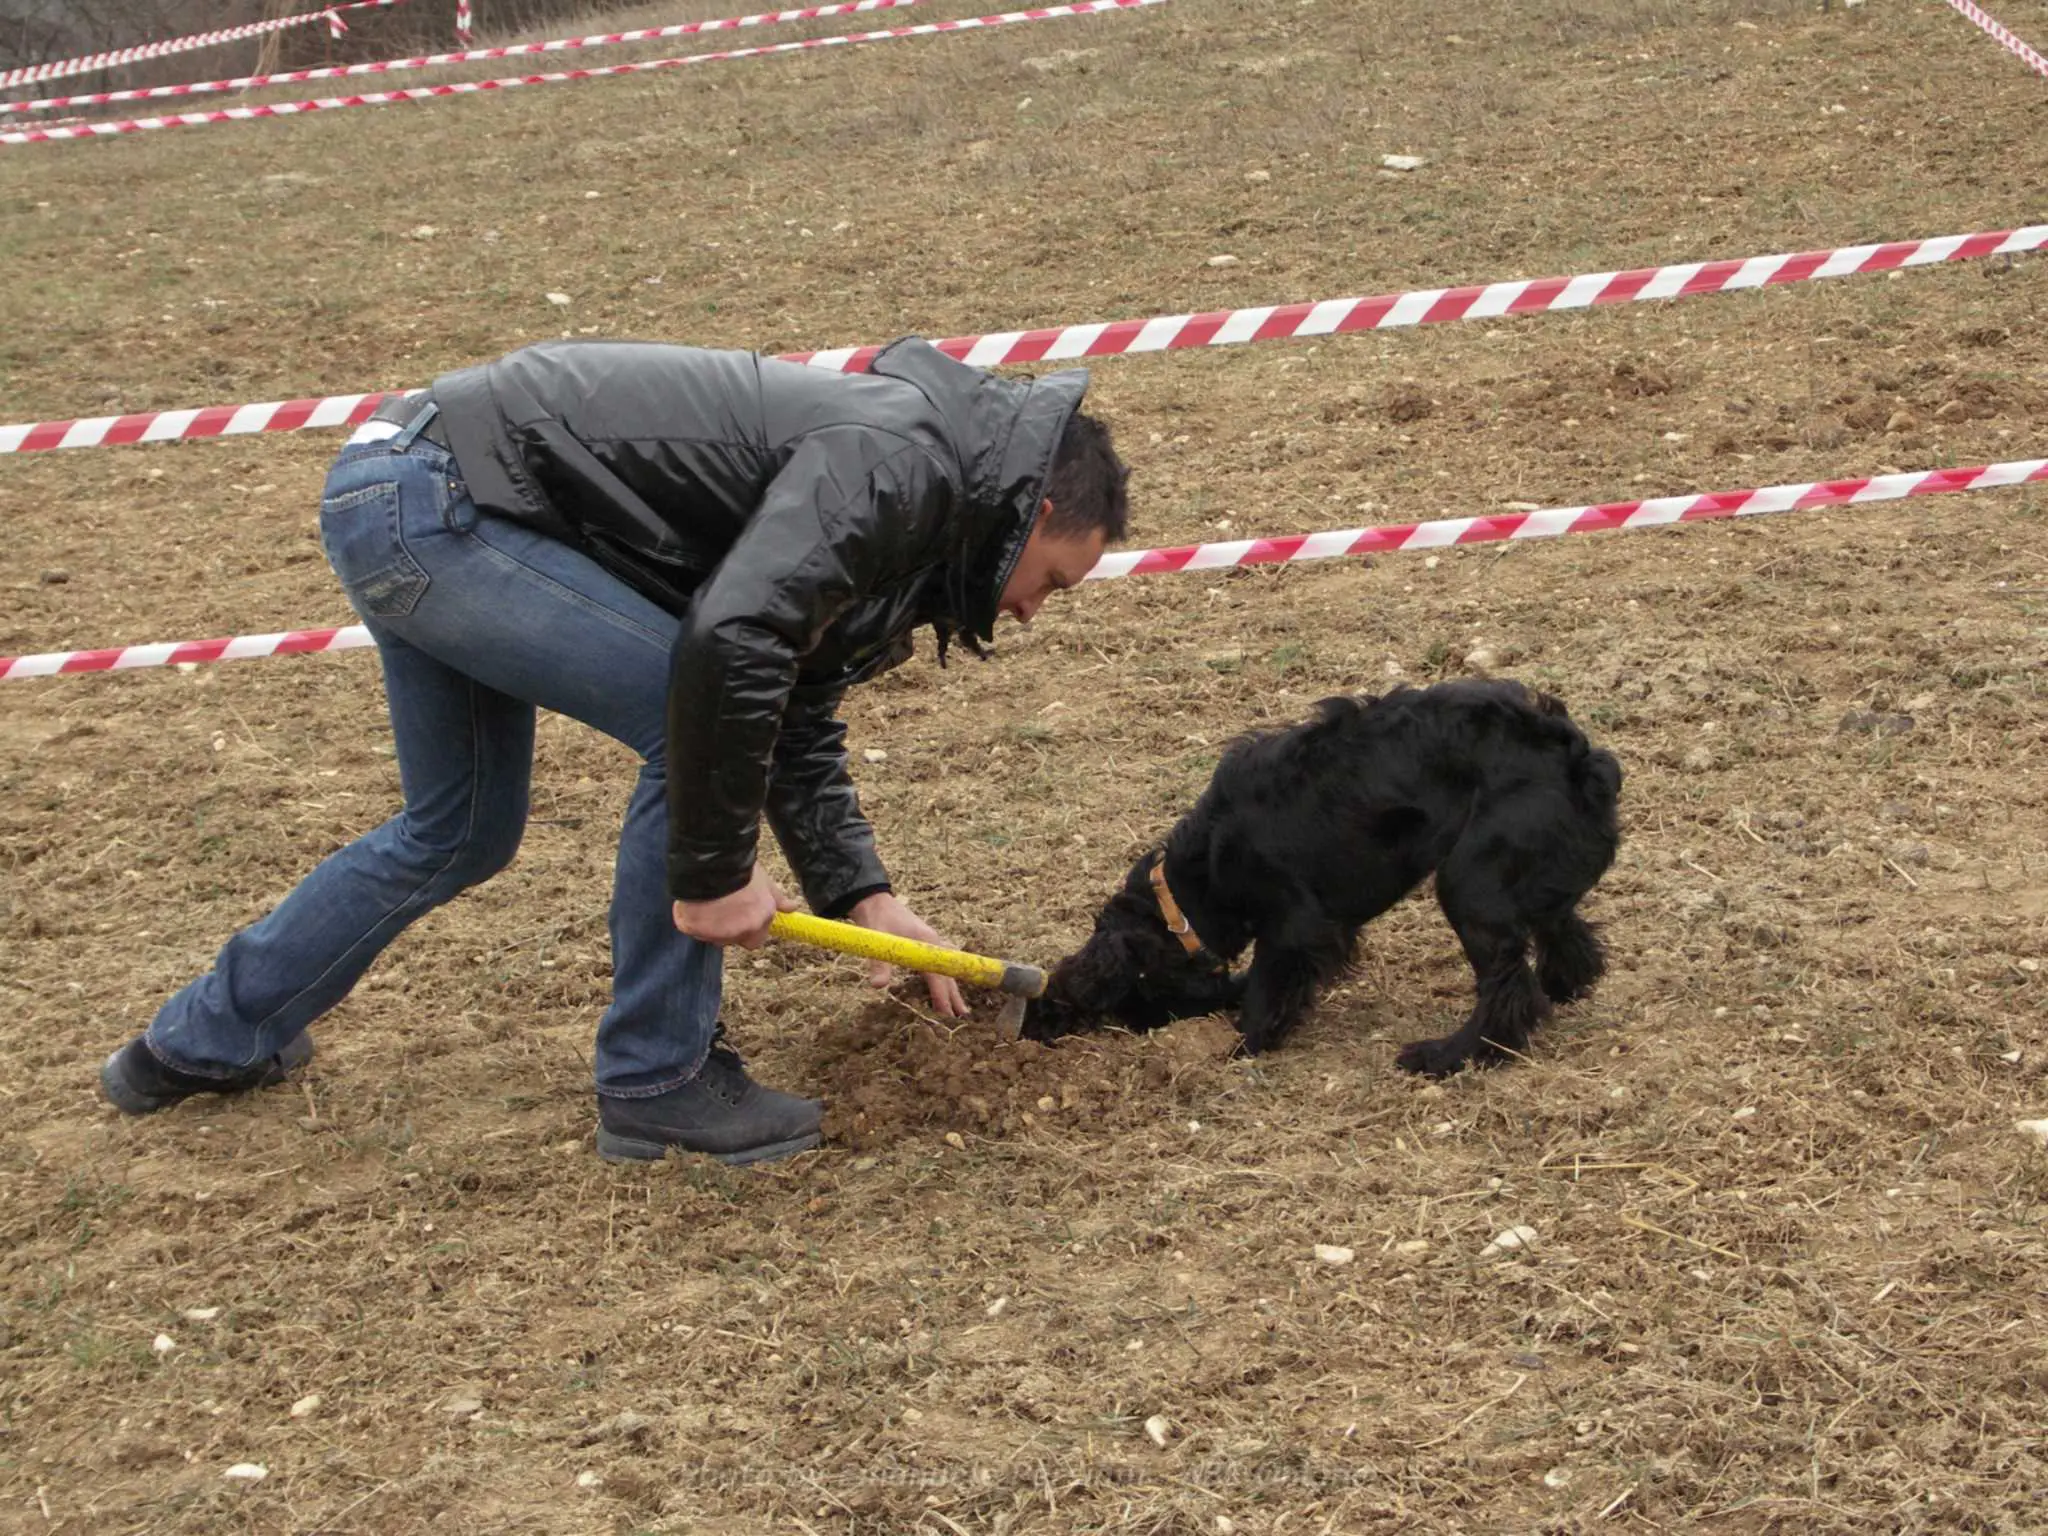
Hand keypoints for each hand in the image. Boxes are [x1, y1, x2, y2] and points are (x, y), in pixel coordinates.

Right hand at [673, 864, 796, 947]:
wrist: (710, 864)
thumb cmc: (737, 866)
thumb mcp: (763, 879)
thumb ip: (776, 897)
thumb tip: (792, 907)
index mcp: (763, 915)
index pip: (758, 937)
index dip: (749, 925)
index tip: (741, 915)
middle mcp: (747, 928)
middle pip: (739, 940)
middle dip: (733, 931)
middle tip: (724, 911)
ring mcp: (723, 932)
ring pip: (717, 937)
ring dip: (714, 927)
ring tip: (709, 904)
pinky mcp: (700, 931)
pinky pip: (697, 931)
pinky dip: (695, 922)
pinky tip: (696, 906)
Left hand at [848, 892, 969, 1017]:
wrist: (875, 899)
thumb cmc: (877, 918)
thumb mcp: (876, 941)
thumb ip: (879, 964)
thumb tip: (878, 986)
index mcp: (927, 942)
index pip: (938, 974)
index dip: (942, 995)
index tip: (945, 1014)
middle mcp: (934, 942)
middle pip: (948, 973)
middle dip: (954, 995)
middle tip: (961, 1016)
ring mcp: (932, 941)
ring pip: (947, 968)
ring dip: (953, 987)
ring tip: (961, 1006)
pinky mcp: (926, 941)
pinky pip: (943, 961)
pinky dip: (948, 974)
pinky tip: (950, 981)